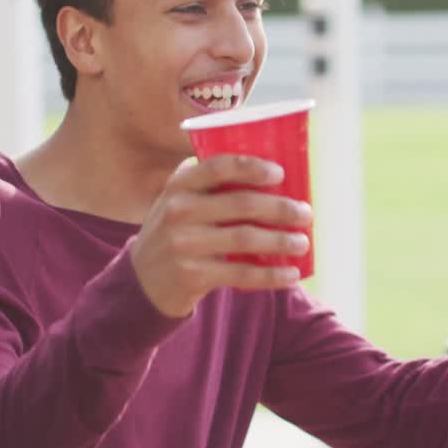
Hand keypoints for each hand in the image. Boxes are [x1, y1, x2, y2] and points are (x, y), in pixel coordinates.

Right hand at [130, 155, 313, 318]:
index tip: (280, 174)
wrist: (141, 282)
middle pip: (241, 204)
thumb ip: (211, 189)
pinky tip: (290, 274)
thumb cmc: (175, 234)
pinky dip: (270, 275)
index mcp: (179, 185)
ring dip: (281, 241)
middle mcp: (178, 211)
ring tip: (302, 242)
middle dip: (280, 208)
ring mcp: (183, 244)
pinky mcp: (192, 275)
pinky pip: (241, 274)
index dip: (252, 167)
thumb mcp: (180, 203)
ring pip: (245, 239)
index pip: (218, 166)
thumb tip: (275, 181)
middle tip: (306, 213)